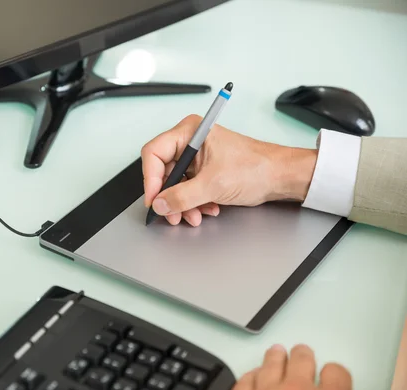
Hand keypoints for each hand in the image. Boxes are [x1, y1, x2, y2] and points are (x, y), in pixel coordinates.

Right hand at [141, 115, 317, 225]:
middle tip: (172, 214)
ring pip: (175, 184)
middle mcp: (190, 142)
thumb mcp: (213, 185)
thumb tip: (160, 204)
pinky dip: (194, 203)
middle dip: (170, 197)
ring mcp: (197, 157)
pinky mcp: (204, 171)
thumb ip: (182, 197)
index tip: (154, 200)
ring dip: (183, 204)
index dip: (151, 179)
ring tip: (193, 215)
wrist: (281, 177)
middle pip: (163, 172)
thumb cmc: (256, 167)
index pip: (154, 153)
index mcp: (190, 132)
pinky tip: (206, 209)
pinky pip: (188, 189)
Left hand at [230, 344, 351, 389]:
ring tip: (277, 352)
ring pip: (271, 362)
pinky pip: (246, 380)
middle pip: (301, 359)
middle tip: (302, 352)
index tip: (332, 374)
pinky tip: (253, 376)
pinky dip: (251, 377)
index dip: (334, 374)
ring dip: (275, 357)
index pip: (337, 374)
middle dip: (302, 356)